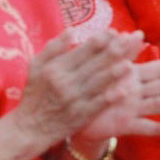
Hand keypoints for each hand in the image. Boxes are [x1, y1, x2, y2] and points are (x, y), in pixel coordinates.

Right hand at [15, 29, 148, 146]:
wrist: (30, 129)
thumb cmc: (34, 94)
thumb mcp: (36, 67)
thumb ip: (53, 48)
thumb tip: (72, 30)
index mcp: (55, 69)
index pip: (82, 51)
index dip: (100, 41)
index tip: (115, 31)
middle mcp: (65, 83)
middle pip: (93, 64)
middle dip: (113, 51)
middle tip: (129, 40)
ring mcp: (74, 100)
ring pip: (97, 83)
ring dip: (114, 73)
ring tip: (129, 64)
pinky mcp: (80, 116)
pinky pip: (98, 105)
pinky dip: (110, 98)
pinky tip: (123, 91)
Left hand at [71, 53, 159, 145]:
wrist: (75, 110)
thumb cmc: (89, 84)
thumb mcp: (101, 65)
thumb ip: (117, 50)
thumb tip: (131, 32)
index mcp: (131, 75)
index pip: (154, 68)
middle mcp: (136, 91)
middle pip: (159, 87)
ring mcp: (132, 108)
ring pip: (154, 105)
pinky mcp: (125, 125)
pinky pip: (142, 127)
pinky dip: (155, 128)